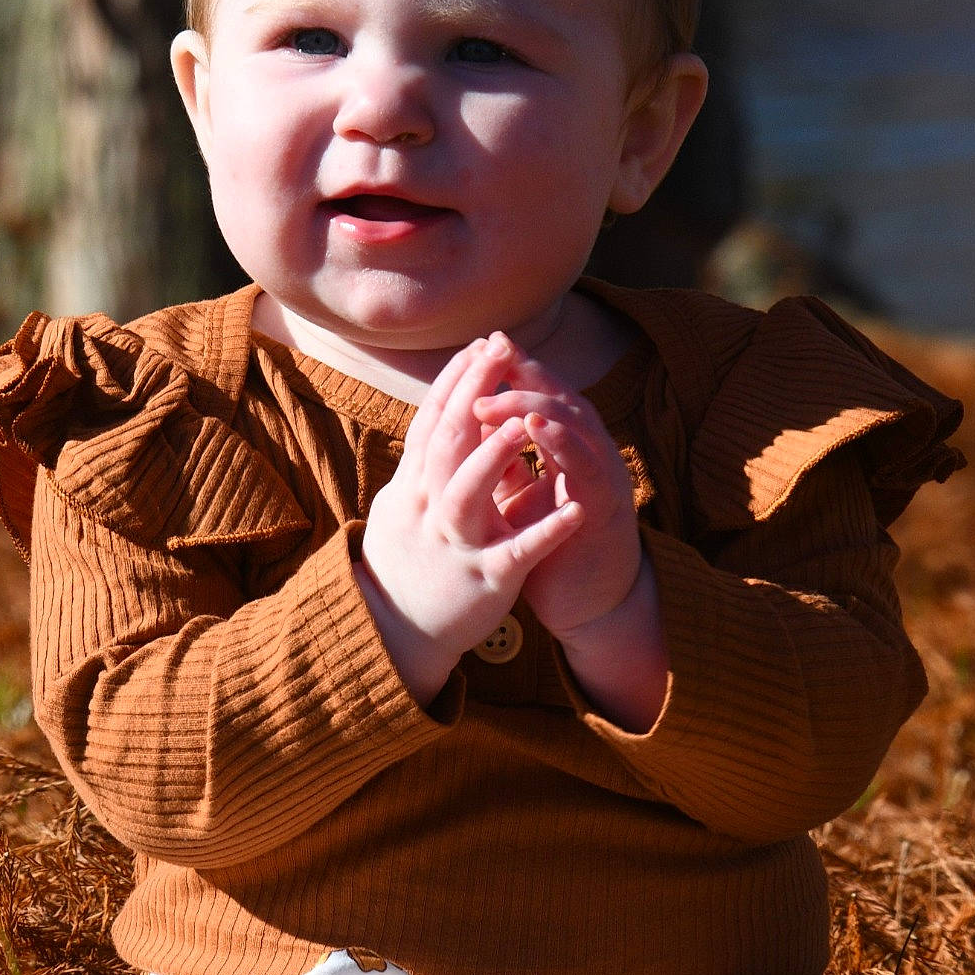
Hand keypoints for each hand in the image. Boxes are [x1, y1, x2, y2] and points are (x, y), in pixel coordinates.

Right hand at [356, 333, 584, 703]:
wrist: (398, 632)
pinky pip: (517, 553)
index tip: (482, 342)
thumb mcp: (409, 502)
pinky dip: (547, 532)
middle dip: (474, 394)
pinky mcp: (484, 579)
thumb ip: (428, 459)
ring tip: (523, 421)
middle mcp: (429, 508)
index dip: (457, 380)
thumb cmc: (409, 559)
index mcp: (416, 486)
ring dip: (494, 455)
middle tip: (500, 350)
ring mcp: (456, 544)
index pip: (433, 421)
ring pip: (468, 493)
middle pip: (447, 441)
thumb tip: (447, 409)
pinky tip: (577, 511)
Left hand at [471, 337, 641, 642]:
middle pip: (558, 394)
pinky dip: (562, 440)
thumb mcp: (519, 497)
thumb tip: (463, 424)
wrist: (590, 603)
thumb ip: (501, 461)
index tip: (477, 346)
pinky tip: (536, 425)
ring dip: (534, 402)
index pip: (539, 393)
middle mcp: (589, 449)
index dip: (511, 369)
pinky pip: (586, 464)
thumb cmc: (553, 548)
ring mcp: (602, 473)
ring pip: (574, 420)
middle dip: (522, 372)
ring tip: (496, 393)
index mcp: (567, 445)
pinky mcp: (606, 504)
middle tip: (486, 353)